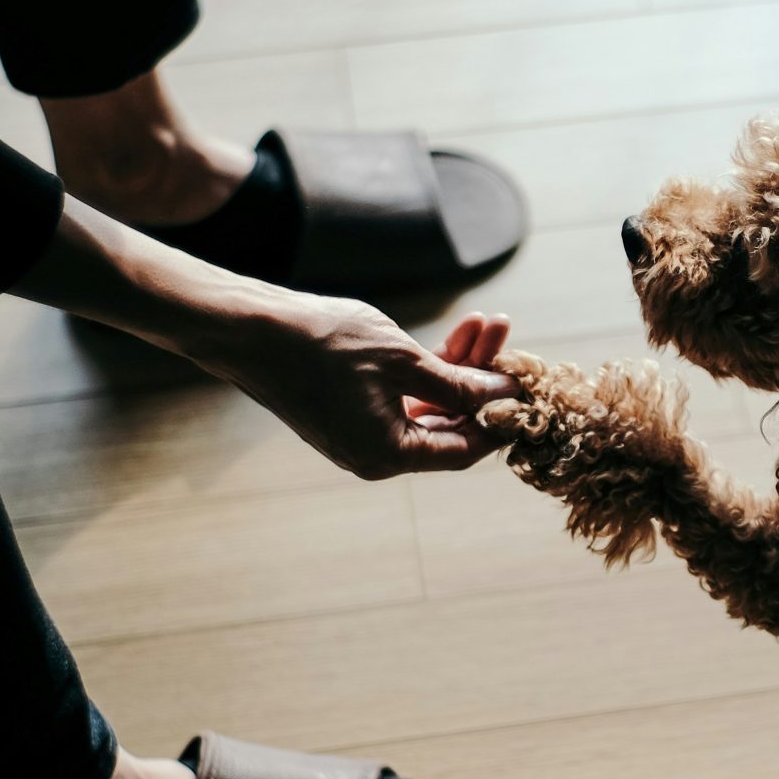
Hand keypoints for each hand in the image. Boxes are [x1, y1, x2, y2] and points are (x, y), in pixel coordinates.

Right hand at [202, 296, 519, 478]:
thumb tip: (504, 395)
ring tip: (485, 322)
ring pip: (429, 405)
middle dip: (481, 378)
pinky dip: (427, 369)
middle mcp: (375, 455)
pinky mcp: (349, 410)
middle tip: (506, 336)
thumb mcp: (403, 359)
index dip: (501, 416)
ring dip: (459, 366)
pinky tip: (454, 336)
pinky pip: (402, 396)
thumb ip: (458, 382)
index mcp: (390, 456)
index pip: (466, 448)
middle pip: (451, 424)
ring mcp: (360, 434)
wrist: (249, 329)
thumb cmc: (323, 344)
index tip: (528, 383)